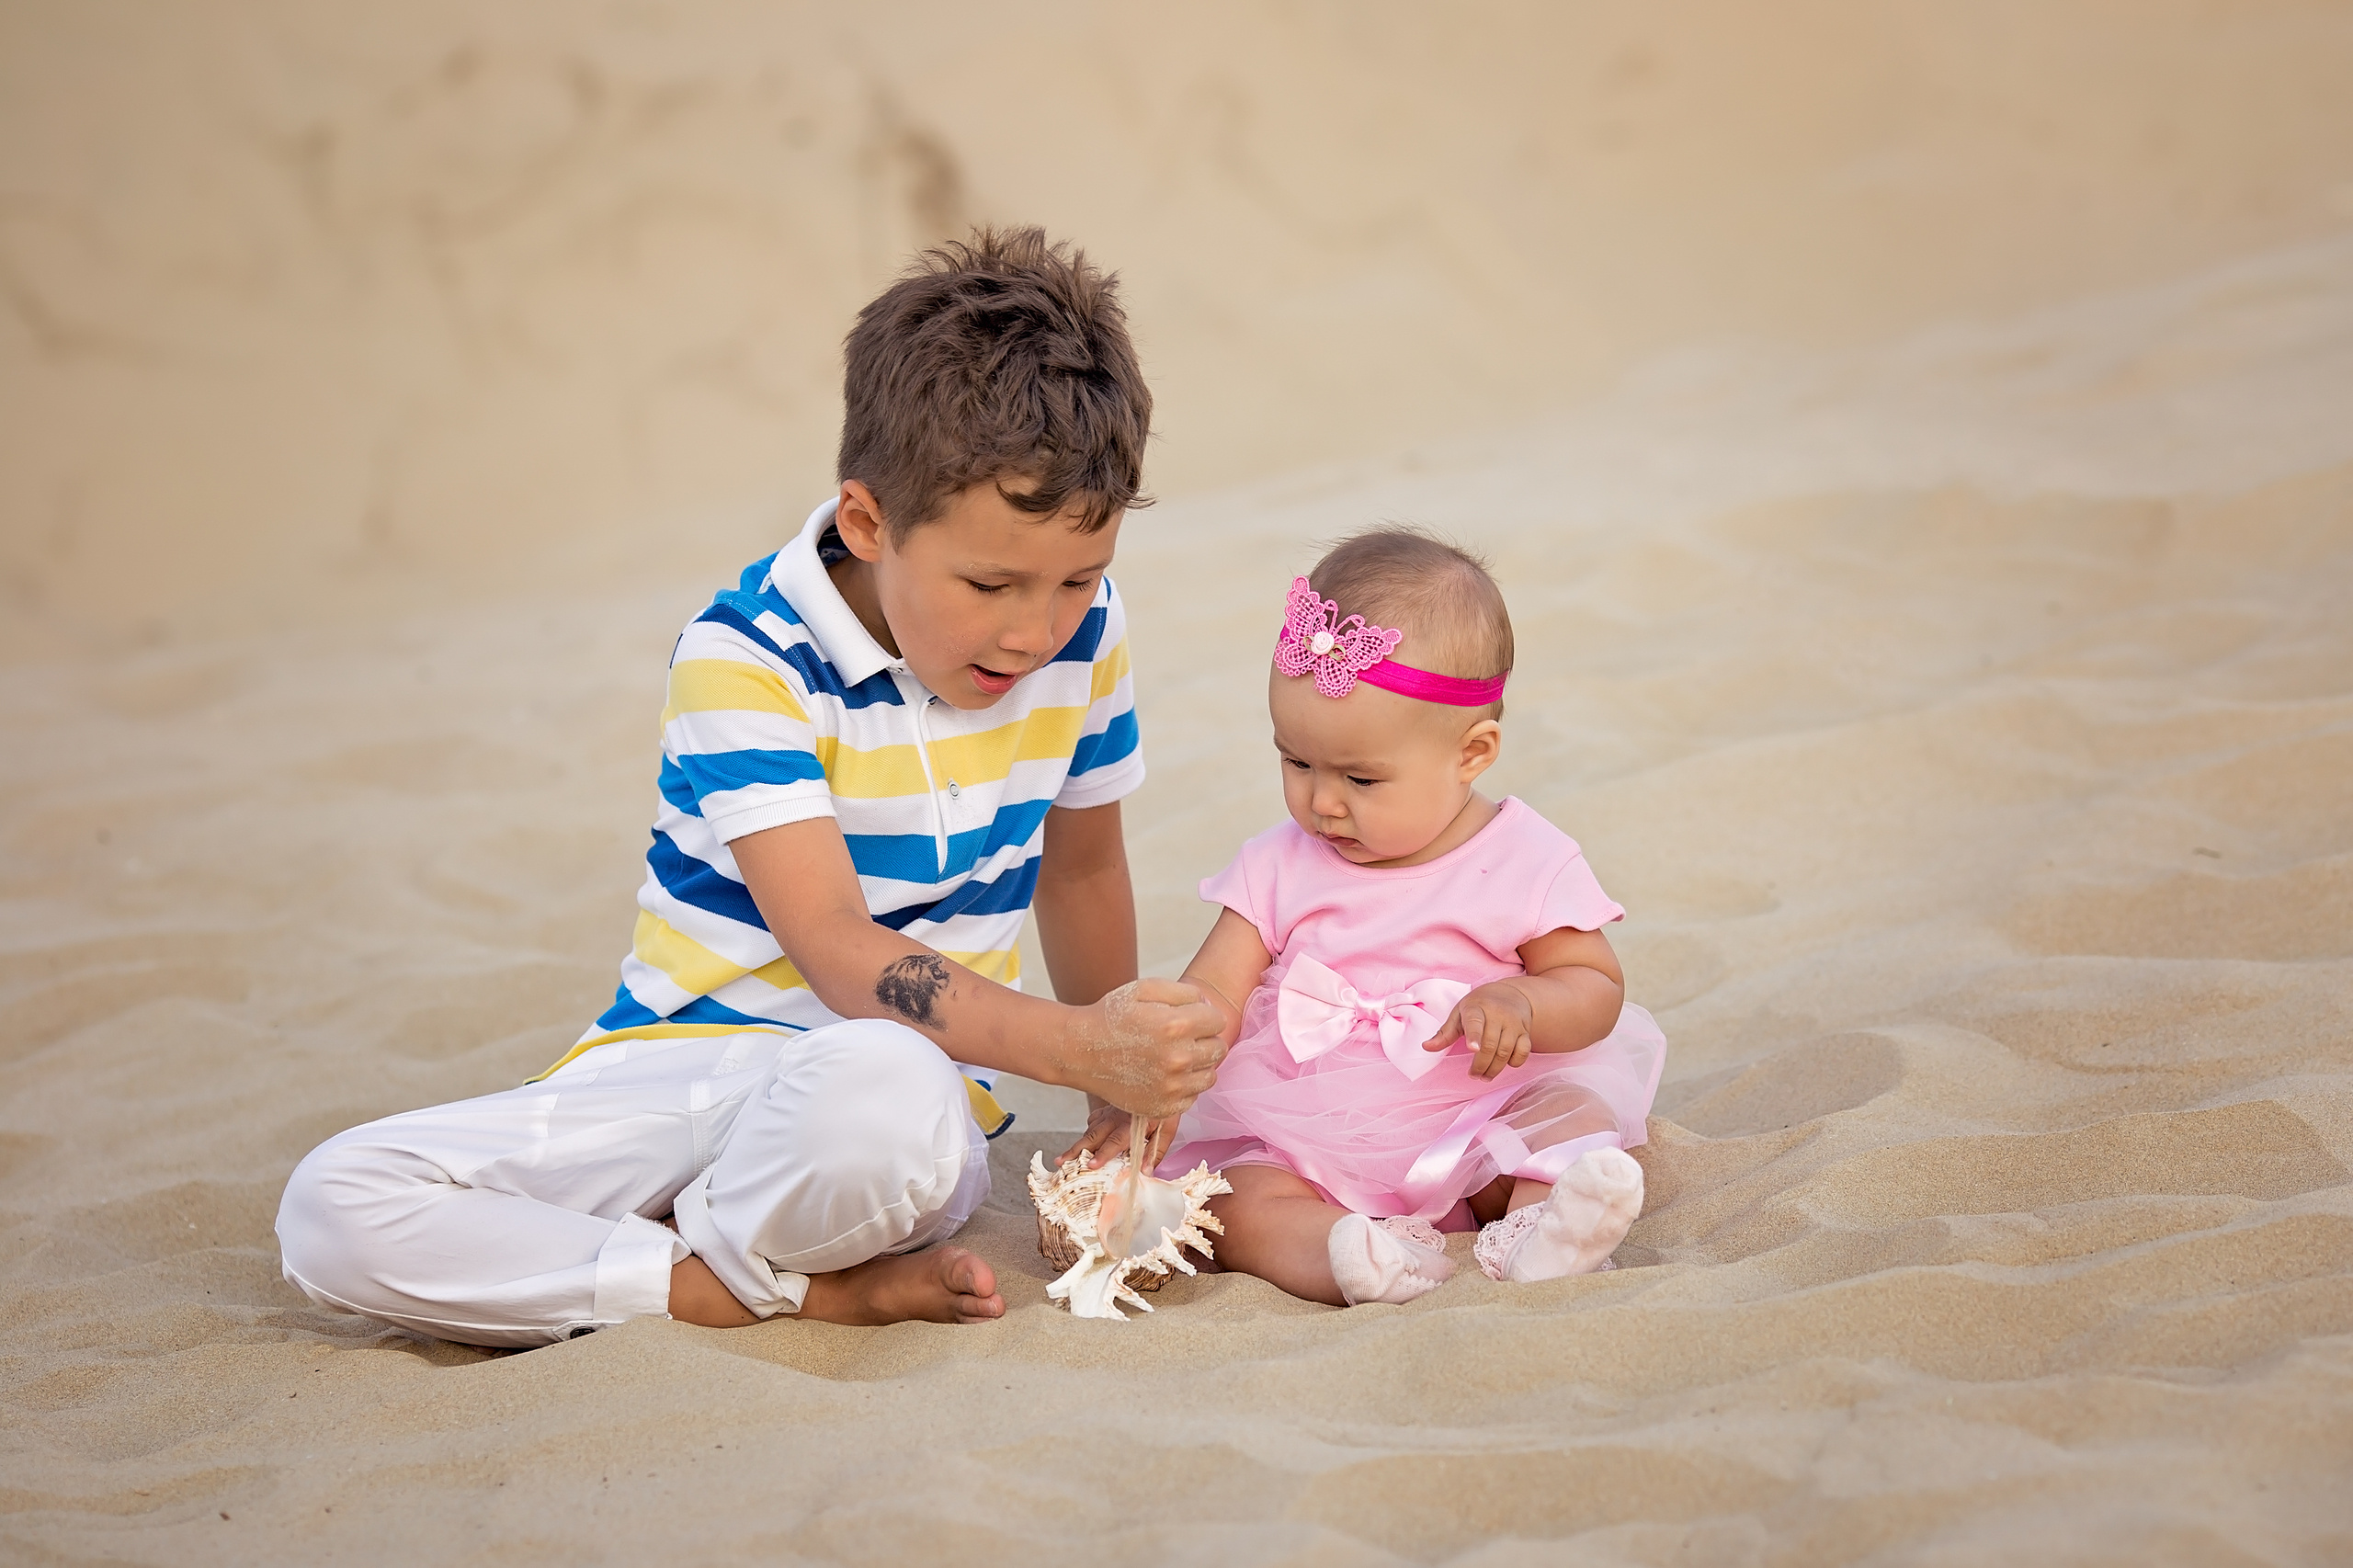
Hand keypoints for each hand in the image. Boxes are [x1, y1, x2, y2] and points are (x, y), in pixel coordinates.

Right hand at [1054, 1102, 1179, 1170]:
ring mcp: (1109, 1112)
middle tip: (1062, 1162)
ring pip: (1089, 1129)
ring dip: (1077, 1145)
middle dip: (1076, 1151)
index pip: (1115, 1140)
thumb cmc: (1164, 1107)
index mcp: (1132, 1123)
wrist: (1159, 1080)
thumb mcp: (1167, 1129)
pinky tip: (1084, 1141)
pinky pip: (1093, 1121)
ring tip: (1063, 1158)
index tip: (1091, 1165)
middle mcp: (1116, 1117)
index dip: (1103, 1154)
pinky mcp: (1106, 1109)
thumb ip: (1156, 1151)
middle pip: (1093, 1135)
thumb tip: (1146, 1172)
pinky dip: (1087, 1132)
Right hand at [1068, 977, 1227, 1117]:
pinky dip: (1183, 1086)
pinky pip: (1192, 1097)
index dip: (1203, 1016)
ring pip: (1209, 1076)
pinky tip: (1163, 1074)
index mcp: (1176, 1025)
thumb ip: (1185, 992)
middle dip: (1203, 1040)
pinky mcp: (1163, 1107)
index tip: (1186, 1018)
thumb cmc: (1112, 1016)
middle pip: (1218, 1049)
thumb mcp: (1145, 988)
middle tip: (1179, 1038)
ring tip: (1172, 1056)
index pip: (1218, 1021)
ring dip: (1197, 1065)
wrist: (1080, 1051)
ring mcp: (1171, 1087)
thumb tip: (1208, 1007)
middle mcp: (1178, 1058)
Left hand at [1426, 982, 1534, 1078]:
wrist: (1510, 994)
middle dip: (1481, 1065)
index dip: (1474, 1036)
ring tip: (1485, 1076)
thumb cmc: (1479, 1006)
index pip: (1475, 1022)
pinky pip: (1523, 1051)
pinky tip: (1504, 1065)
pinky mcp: (1525, 1031)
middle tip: (1473, 1075)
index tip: (1472, 1049)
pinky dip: (1514, 1062)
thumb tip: (1426, 1047)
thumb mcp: (1459, 1014)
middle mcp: (1498, 1014)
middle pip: (1490, 1045)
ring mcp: (1514, 1023)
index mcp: (1476, 1008)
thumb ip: (1445, 1033)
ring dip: (1495, 1069)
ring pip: (1506, 1051)